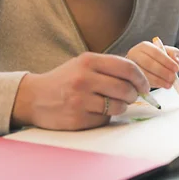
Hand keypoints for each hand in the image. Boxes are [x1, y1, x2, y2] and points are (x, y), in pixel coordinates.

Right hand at [11, 52, 149, 130]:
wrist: (34, 97)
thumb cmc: (64, 80)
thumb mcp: (83, 64)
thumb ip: (108, 68)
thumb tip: (139, 79)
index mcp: (88, 61)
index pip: (127, 67)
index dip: (141, 78)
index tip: (144, 85)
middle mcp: (84, 78)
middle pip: (125, 88)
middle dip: (133, 94)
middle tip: (130, 96)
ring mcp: (80, 99)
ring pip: (118, 105)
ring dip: (121, 106)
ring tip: (111, 103)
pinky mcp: (78, 118)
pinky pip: (104, 118)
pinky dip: (105, 116)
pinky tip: (94, 111)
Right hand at [126, 41, 178, 88]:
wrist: (146, 65)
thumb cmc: (158, 58)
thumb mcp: (167, 52)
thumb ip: (174, 54)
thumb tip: (176, 61)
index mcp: (144, 46)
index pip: (155, 52)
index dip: (167, 61)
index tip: (176, 68)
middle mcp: (135, 54)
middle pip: (148, 63)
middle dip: (162, 71)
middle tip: (173, 78)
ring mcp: (131, 67)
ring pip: (144, 74)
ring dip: (158, 80)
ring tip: (169, 84)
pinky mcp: (130, 78)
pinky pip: (141, 82)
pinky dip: (153, 85)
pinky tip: (161, 85)